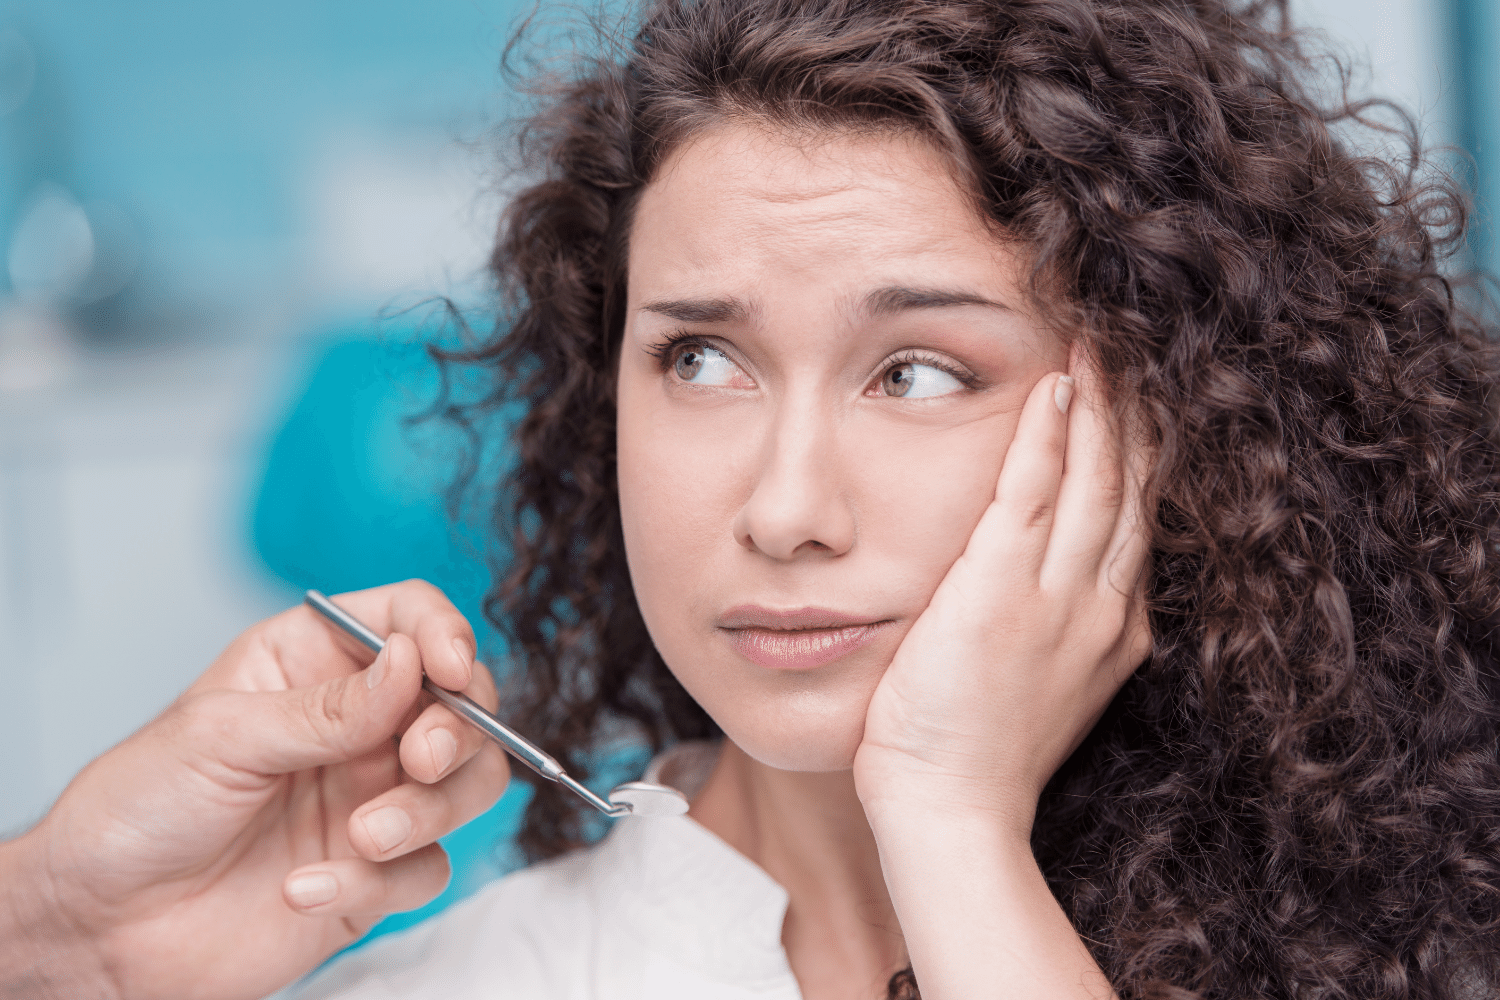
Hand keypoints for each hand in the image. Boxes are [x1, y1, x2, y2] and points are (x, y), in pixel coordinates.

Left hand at [1, 580, 507, 999]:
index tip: (450, 670)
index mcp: (312, 662)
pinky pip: (426, 868)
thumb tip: (411, 660)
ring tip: (365, 836)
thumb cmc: (136, 811)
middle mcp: (356, 724)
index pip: (408, 618)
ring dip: (430, 809)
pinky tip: (302, 890)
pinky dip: (378, 881)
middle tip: (421, 759)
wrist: (101, 929)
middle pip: (461, 703)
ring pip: (467, 784)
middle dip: (456, 730)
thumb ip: (328, 707)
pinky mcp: (375, 872)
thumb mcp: (222, 736)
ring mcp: (372, 796)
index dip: (442, 634)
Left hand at [854, 350, 1150, 835]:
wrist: (953, 813)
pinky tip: (1052, 386)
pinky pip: (1032, 492)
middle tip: (1132, 345)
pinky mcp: (1002, 593)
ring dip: (1099, 403)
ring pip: (1095, 478)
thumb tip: (1042, 583)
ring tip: (1099, 342)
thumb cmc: (979, 753)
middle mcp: (1101, 605)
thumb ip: (1053, 625)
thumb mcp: (1041, 683)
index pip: (1136, 517)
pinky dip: (1047, 434)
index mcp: (1113, 627)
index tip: (1141, 400)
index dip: (1142, 452)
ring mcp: (1059, 598)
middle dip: (1134, 410)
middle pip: (1131, 486)